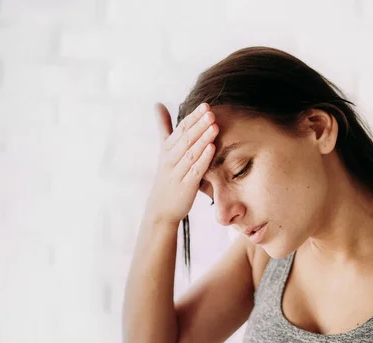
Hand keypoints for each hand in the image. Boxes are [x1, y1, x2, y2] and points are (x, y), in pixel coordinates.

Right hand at [145, 102, 218, 224]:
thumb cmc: (166, 176)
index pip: (181, 130)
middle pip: (186, 139)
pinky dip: (203, 159)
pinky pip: (195, 171)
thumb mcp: (164, 150)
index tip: (205, 105)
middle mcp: (171, 159)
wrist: (160, 209)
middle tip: (210, 111)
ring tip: (214, 126)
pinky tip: (212, 148)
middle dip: (198, 125)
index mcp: (167, 149)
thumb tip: (158, 104)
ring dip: (202, 139)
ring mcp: (178, 173)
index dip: (193, 117)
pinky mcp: (185, 186)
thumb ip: (164, 127)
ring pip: (190, 153)